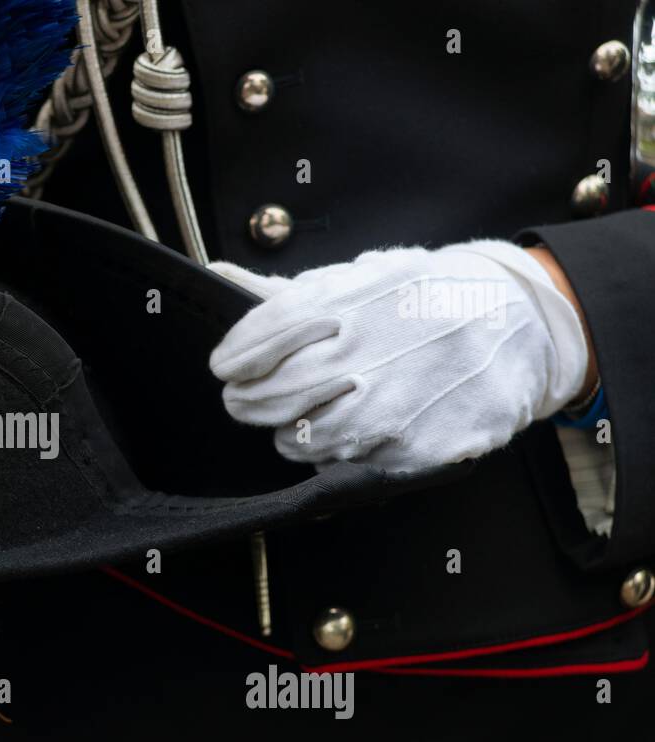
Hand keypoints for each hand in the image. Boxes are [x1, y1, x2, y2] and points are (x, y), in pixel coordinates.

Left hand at [208, 241, 590, 471]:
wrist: (524, 325)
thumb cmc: (430, 299)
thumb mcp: (366, 276)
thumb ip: (291, 289)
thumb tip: (221, 274)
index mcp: (356, 301)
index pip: (266, 333)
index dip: (234, 355)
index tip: (224, 366)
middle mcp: (375, 352)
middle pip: (274, 393)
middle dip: (246, 400)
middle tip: (244, 398)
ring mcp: (397, 404)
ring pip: (302, 439)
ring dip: (287, 432)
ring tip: (302, 415)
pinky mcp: (417, 447)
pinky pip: (345, 464)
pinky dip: (333, 452)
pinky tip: (348, 430)